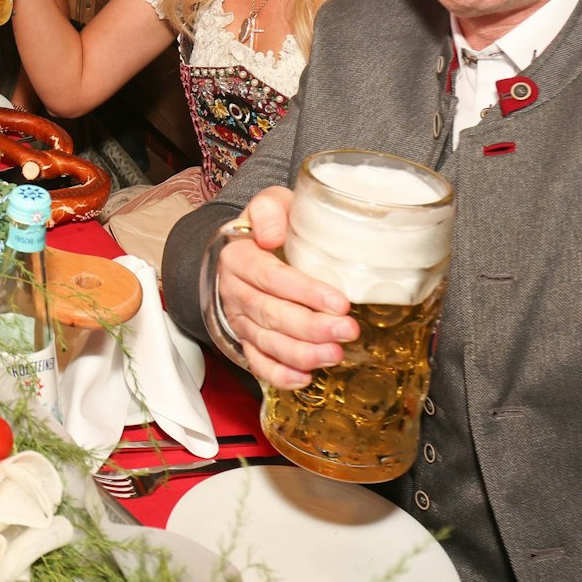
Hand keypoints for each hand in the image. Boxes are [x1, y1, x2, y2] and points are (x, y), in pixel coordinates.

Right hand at [215, 187, 359, 389]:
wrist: (247, 246)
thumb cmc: (269, 226)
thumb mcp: (270, 204)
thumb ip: (269, 209)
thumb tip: (272, 235)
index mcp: (238, 257)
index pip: (271, 277)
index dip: (306, 293)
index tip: (340, 303)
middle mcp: (234, 291)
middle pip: (271, 314)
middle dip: (311, 328)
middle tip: (347, 331)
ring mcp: (239, 319)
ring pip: (266, 343)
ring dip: (301, 354)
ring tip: (335, 355)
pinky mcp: (245, 339)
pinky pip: (257, 363)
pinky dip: (279, 375)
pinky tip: (306, 377)